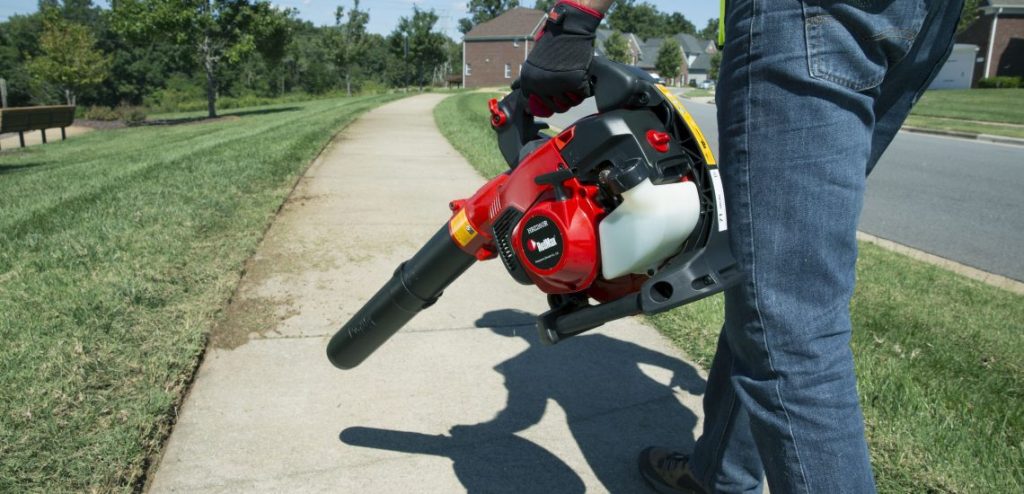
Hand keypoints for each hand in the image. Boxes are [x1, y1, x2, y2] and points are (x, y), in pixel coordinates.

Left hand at [518, 1, 603, 116]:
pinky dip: (585, 89)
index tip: (551, 99)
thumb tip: (513, 87)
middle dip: (563, 103)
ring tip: (575, 85)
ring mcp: (557, 86)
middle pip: (556, 107)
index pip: (536, 105)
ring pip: (570, 103)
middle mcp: (540, 86)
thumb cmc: (551, 45)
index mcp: (528, 82)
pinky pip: (582, 94)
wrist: (568, 31)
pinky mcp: (574, 83)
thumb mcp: (532, 62)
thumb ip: (525, 77)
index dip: (545, 103)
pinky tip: (583, 80)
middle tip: (567, 91)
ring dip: (574, 97)